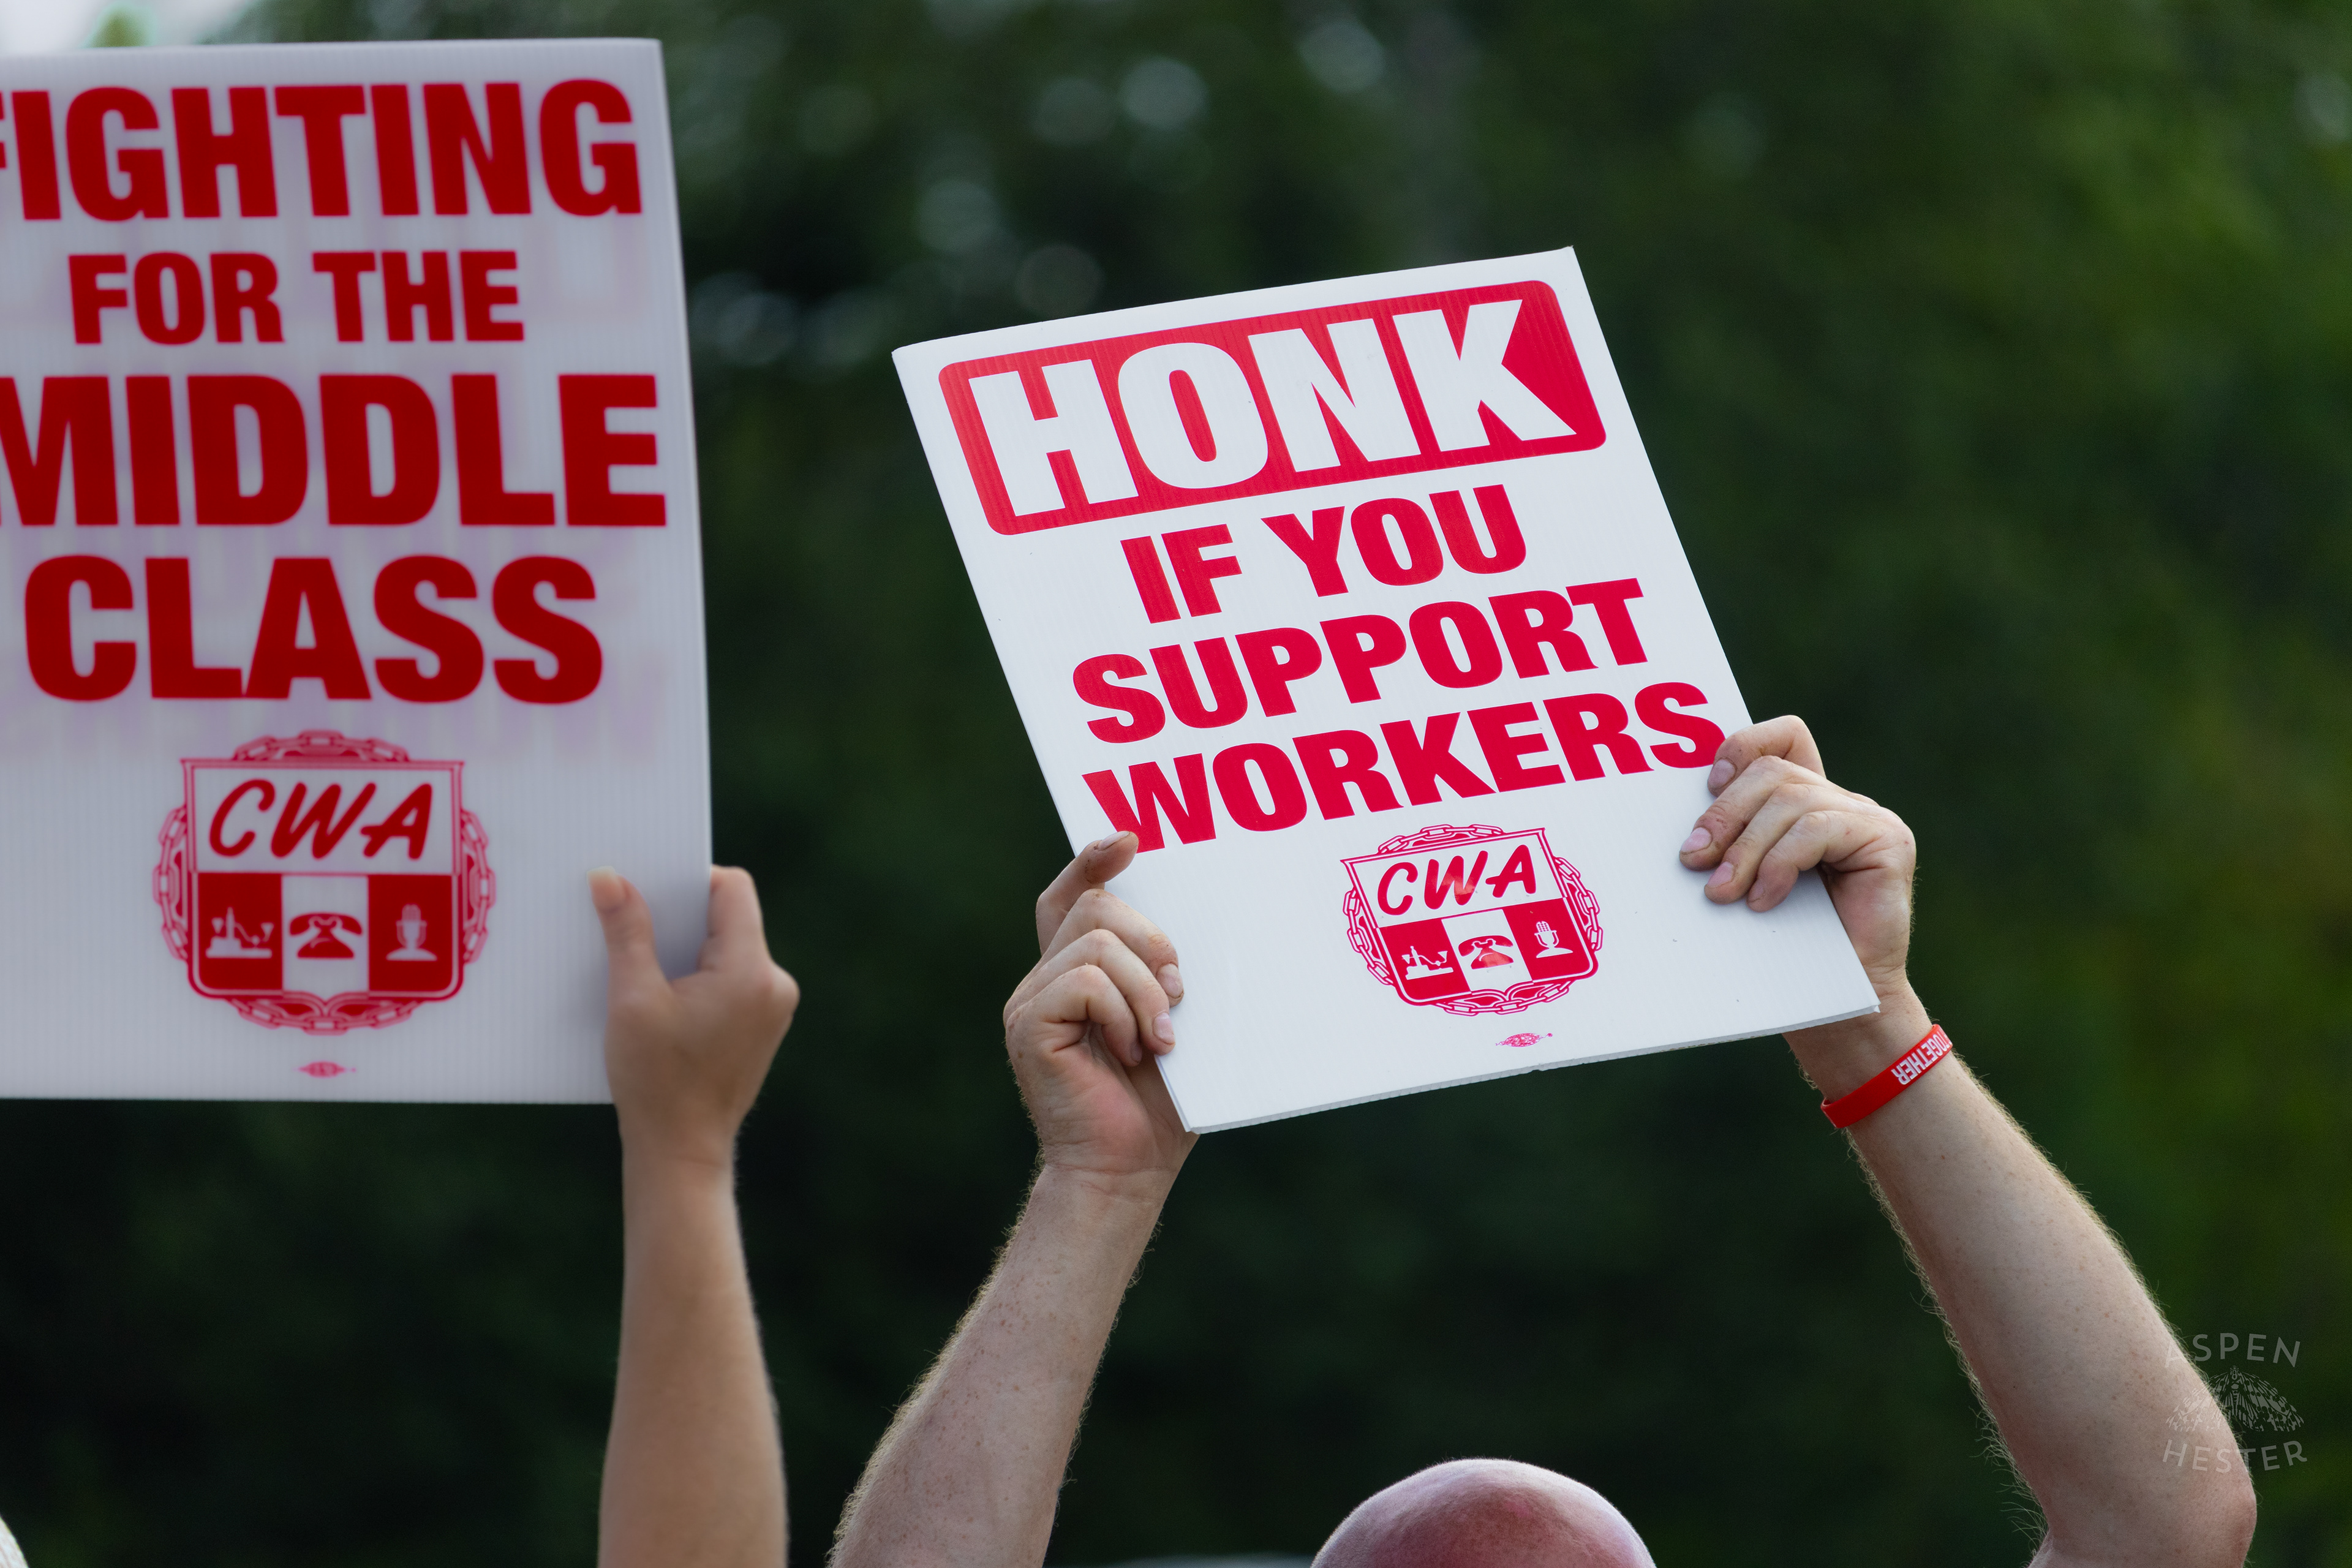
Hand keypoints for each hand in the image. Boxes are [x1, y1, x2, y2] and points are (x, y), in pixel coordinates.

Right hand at [593, 866, 799, 1167]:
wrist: (682, 1151)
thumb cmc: (655, 1081)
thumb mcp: (632, 999)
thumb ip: (627, 932)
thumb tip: (609, 877)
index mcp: (751, 971)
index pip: (731, 888)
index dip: (689, 879)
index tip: (648, 890)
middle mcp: (775, 983)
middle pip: (731, 917)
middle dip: (682, 916)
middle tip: (635, 924)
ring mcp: (774, 1006)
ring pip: (730, 948)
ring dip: (688, 949)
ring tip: (644, 966)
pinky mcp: (763, 1024)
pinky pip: (733, 978)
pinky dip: (699, 976)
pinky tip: (663, 996)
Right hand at [1001, 833, 1197, 1189]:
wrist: (1127, 1171)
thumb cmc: (1162, 1104)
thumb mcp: (1177, 1024)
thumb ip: (1169, 975)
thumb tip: (1202, 927)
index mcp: (1078, 972)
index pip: (1071, 894)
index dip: (1092, 859)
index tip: (1130, 839)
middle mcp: (1046, 978)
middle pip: (1097, 908)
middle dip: (1152, 939)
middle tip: (1178, 995)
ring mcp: (1030, 1000)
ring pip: (1097, 943)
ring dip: (1145, 989)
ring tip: (1159, 1039)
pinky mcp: (1026, 1026)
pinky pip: (1085, 983)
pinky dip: (1123, 1013)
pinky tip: (1133, 1052)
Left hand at [1676, 716, 1916, 1000]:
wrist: (1834, 1001)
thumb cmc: (1781, 945)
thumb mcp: (1744, 880)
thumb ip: (1730, 842)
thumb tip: (1684, 831)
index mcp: (1806, 801)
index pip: (1783, 737)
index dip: (1742, 745)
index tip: (1707, 783)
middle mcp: (1840, 800)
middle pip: (1772, 771)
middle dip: (1724, 814)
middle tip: (1693, 860)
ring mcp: (1868, 817)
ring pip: (1790, 801)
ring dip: (1746, 848)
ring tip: (1723, 893)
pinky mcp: (1888, 840)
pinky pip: (1818, 828)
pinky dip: (1781, 863)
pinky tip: (1764, 900)